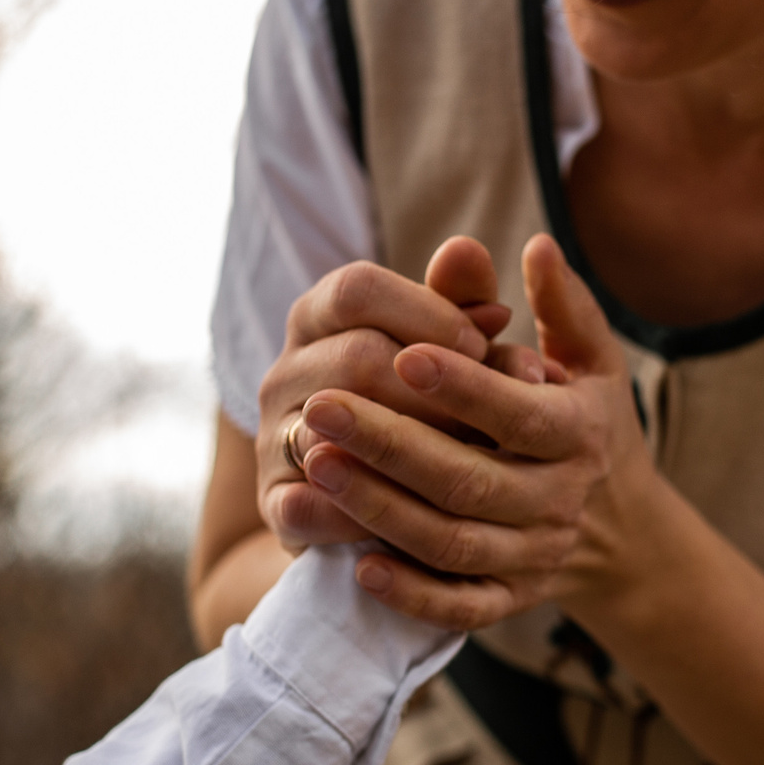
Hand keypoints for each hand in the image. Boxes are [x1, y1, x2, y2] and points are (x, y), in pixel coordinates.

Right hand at [257, 238, 543, 548]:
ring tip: (470, 460)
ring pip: (334, 430)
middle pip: (354, 356)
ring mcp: (272, 437)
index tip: (482, 342)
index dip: (427, 312)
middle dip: (433, 385)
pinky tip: (420, 513)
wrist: (372, 501)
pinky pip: (311, 503)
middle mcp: (285, 370)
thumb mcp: (447, 349)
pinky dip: (367, 510)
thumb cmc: (425, 406)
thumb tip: (469, 252)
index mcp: (319, 316)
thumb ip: (458, 301)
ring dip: (412, 446)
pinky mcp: (276, 503)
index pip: (356, 287)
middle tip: (491, 412)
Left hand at [293, 234, 652, 629]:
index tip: (400, 353)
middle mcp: (560, 500)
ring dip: (380, 510)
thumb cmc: (590, 422)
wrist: (624, 531)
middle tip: (320, 407)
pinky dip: (411, 593)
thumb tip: (537, 246)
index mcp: (578, 433)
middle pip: (469, 480)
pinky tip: (357, 563)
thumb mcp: (591, 361)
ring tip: (315, 465)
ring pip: (452, 542)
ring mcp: (534, 557)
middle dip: (391, 445)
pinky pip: (460, 607)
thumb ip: (561, 305)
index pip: (516, 411)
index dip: (461, 387)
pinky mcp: (511, 600)